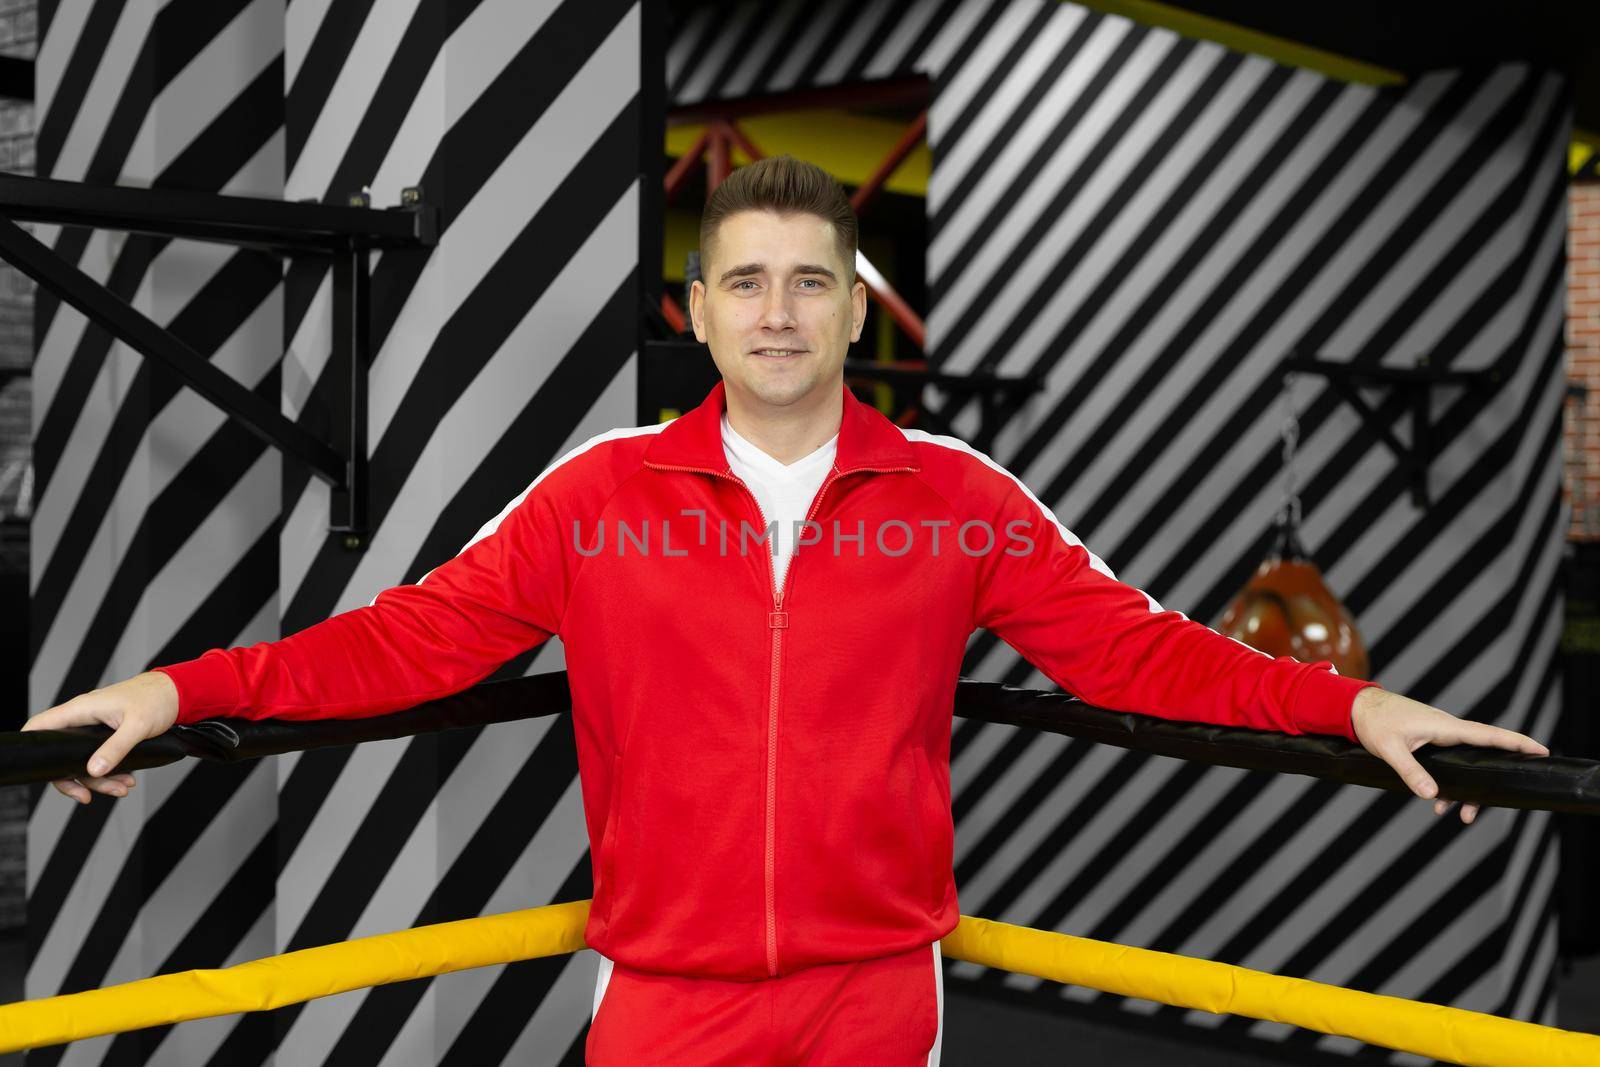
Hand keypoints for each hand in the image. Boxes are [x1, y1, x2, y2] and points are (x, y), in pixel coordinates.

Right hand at [20, 671, 180, 803]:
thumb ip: (115, 748)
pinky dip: (111, 771)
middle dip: (76, 778)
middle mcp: (84, 717)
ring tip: (122, 788)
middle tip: (89, 796)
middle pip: (62, 753)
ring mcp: (94, 726)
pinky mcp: (106, 734)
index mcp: (83, 709)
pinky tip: (125, 779)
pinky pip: (100, 757)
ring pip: (84, 759)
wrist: (176, 693)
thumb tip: (93, 770)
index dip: (33, 744)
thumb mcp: (137, 726)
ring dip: (100, 779)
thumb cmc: (156, 700)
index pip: (41, 725)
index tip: (38, 769)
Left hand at [1350, 687, 1547, 823]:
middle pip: (1482, 756)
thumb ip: (1410, 771)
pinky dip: (1447, 784)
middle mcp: (1448, 730)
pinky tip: (1438, 803)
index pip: (1489, 735)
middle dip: (1488, 783)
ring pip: (1464, 765)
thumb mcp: (1390, 749)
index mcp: (1445, 727)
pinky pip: (1449, 764)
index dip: (1517, 743)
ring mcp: (1440, 736)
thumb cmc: (1374, 722)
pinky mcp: (1431, 741)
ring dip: (1464, 791)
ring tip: (1459, 816)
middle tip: (1489, 806)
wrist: (1358, 708)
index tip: (1542, 750)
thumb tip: (1432, 795)